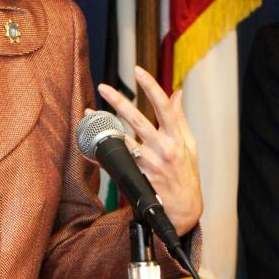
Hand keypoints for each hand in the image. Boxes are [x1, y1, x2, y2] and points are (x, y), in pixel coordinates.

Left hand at [97, 66, 202, 235]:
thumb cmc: (187, 174)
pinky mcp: (138, 175)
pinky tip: (89, 142)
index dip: (151, 86)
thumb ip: (180, 117)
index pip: (164, 106)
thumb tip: (177, 92)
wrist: (184, 208)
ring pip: (122, 138)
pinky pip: (117, 159)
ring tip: (90, 112)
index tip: (138, 70)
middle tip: (104, 87)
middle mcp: (163, 148)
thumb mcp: (190, 144)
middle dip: (119, 101)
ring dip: (105, 124)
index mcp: (177, 137)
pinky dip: (102, 150)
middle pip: (138, 119)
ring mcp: (149, 163)